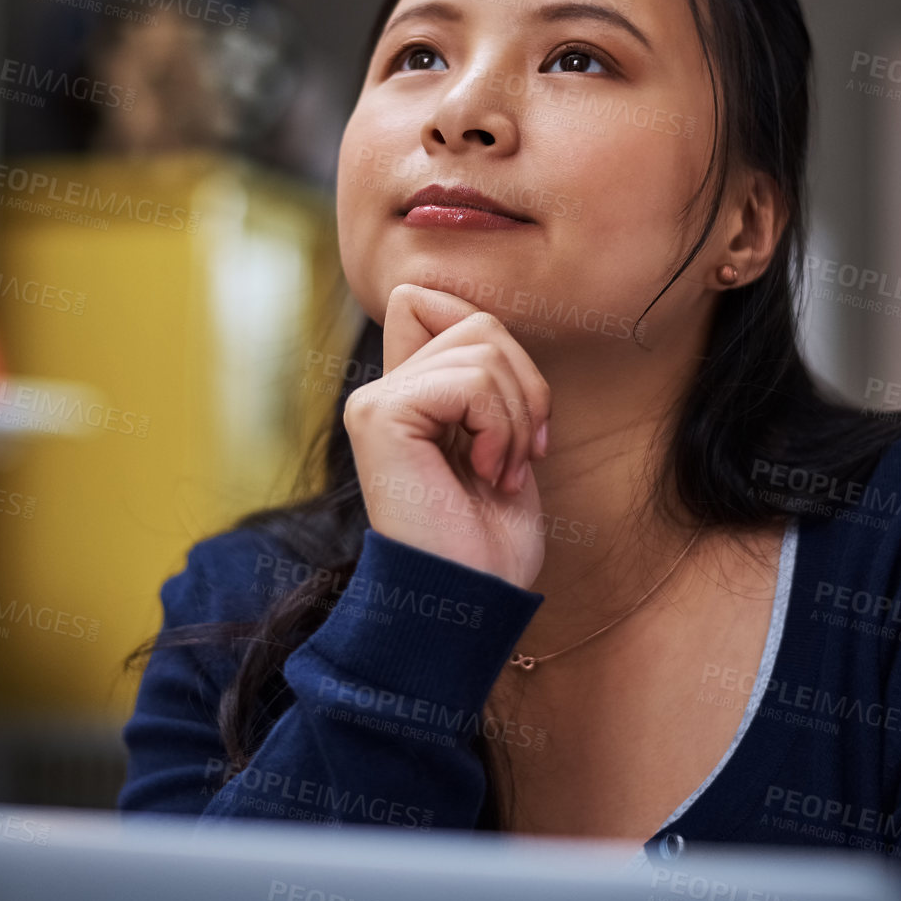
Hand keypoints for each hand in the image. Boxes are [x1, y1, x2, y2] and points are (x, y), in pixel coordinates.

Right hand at [343, 284, 552, 589]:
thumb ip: (484, 380)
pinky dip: (501, 428)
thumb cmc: (489, 542)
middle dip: (524, 386)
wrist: (470, 601)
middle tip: (521, 456)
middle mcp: (381, 392)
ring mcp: (375, 401)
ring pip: (481, 347)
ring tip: (501, 472)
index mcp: (406, 397)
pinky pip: (471, 381)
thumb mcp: (501, 441)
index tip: (515, 416)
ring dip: (517, 417)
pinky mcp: (380, 415)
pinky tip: (487, 473)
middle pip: (476, 322)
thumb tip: (484, 323)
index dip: (490, 338)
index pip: (428, 299)